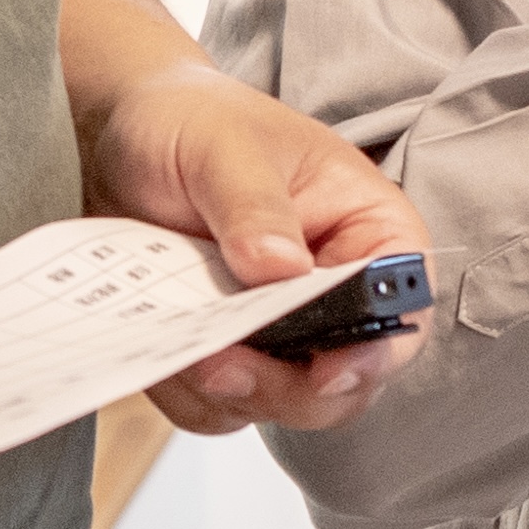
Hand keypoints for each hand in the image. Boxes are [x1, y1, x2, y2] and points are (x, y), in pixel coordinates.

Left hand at [77, 58, 433, 436]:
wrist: (125, 134)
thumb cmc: (195, 121)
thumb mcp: (224, 147)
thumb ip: (254, 206)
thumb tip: (281, 269)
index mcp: (369, 232)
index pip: (403, 307)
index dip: (378, 350)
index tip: (327, 371)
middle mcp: (337, 295)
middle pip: (346, 381)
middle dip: (282, 387)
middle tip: (218, 364)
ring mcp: (281, 333)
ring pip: (278, 405)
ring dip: (224, 392)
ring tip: (174, 339)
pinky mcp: (228, 353)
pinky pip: (216, 407)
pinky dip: (184, 390)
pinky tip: (158, 341)